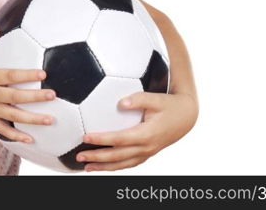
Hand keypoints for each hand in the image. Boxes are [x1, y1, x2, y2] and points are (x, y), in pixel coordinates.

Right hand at [0, 23, 56, 142]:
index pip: (9, 75)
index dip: (26, 75)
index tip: (42, 73)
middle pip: (14, 97)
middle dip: (34, 97)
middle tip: (52, 95)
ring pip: (12, 116)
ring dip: (32, 119)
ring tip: (50, 119)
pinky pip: (3, 130)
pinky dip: (16, 136)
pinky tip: (30, 138)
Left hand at [78, 91, 198, 171]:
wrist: (186, 117)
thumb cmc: (169, 105)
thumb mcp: (156, 98)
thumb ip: (138, 99)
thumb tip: (121, 102)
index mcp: (146, 134)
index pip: (119, 139)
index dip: (102, 139)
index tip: (86, 137)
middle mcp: (146, 147)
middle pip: (117, 156)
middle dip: (97, 158)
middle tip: (79, 156)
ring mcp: (147, 153)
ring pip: (122, 164)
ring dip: (103, 167)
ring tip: (86, 167)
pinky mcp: (147, 154)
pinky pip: (129, 164)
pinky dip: (115, 166)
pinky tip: (103, 166)